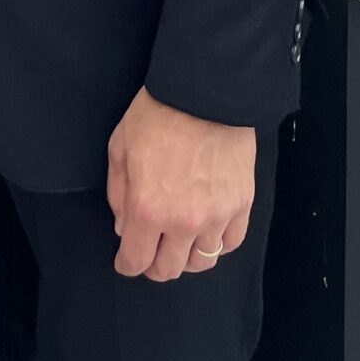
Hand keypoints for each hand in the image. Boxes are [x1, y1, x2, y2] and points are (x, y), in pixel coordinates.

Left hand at [105, 86, 253, 280]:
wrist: (203, 91)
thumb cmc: (157, 114)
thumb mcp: (119, 148)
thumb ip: (118, 194)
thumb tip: (124, 226)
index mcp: (148, 209)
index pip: (136, 260)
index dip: (127, 265)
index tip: (126, 261)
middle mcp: (184, 222)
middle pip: (169, 269)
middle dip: (154, 265)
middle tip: (151, 252)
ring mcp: (216, 216)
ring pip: (202, 262)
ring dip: (187, 257)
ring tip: (180, 242)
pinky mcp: (241, 204)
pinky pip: (230, 242)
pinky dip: (217, 243)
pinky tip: (207, 230)